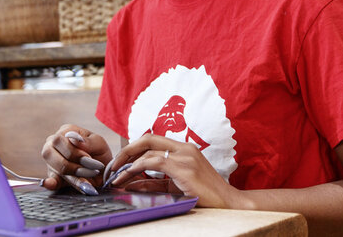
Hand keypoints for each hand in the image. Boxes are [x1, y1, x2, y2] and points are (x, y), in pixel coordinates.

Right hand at [41, 124, 112, 190]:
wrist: (104, 170)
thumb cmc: (99, 152)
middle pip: (50, 153)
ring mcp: (51, 161)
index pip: (58, 140)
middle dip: (72, 165)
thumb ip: (87, 141)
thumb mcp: (98, 144)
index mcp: (65, 131)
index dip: (73, 152)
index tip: (89, 159)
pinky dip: (51, 183)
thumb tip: (72, 138)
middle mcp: (53, 144)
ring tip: (88, 183)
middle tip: (91, 171)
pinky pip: (50, 181)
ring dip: (73, 177)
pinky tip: (51, 184)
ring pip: (55, 168)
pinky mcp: (54, 176)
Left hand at [105, 134, 240, 207]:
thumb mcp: (177, 186)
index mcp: (184, 148)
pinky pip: (154, 163)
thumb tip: (133, 183)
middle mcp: (184, 148)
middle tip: (112, 166)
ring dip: (127, 163)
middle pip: (147, 139)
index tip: (120, 162)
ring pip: (148, 151)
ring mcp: (185, 156)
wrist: (230, 203)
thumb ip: (157, 182)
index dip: (133, 148)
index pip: (152, 140)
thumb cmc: (206, 195)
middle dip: (126, 150)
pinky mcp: (185, 168)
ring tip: (115, 176)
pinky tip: (127, 177)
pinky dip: (137, 169)